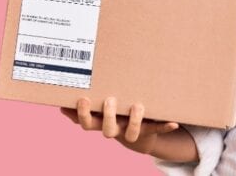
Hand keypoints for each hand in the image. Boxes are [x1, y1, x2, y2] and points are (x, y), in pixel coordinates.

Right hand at [59, 97, 179, 154]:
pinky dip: (165, 127)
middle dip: (108, 115)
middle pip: (107, 130)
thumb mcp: (99, 111)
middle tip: (110, 99)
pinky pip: (157, 130)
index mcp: (101, 123)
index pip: (87, 123)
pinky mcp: (148, 130)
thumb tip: (61, 103)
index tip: (83, 98)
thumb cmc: (114, 115)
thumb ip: (84, 107)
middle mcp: (115, 130)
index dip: (83, 114)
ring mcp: (131, 131)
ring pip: (132, 132)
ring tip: (137, 105)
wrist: (138, 137)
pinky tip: (174, 123)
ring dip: (134, 120)